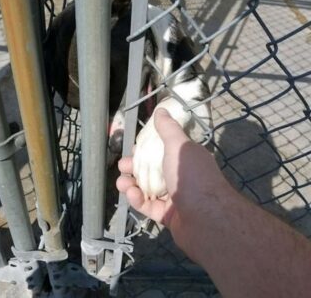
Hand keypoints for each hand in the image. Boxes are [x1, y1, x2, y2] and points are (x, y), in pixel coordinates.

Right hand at [117, 108, 228, 230]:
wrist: (205, 217)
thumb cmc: (191, 176)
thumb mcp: (178, 146)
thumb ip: (168, 129)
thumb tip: (161, 110)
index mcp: (185, 160)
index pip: (163, 151)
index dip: (147, 149)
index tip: (134, 148)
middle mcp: (181, 178)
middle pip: (152, 170)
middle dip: (134, 167)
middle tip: (123, 166)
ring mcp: (174, 198)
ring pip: (147, 189)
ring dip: (131, 184)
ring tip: (122, 182)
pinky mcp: (167, 216)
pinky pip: (148, 206)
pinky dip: (137, 200)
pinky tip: (131, 194)